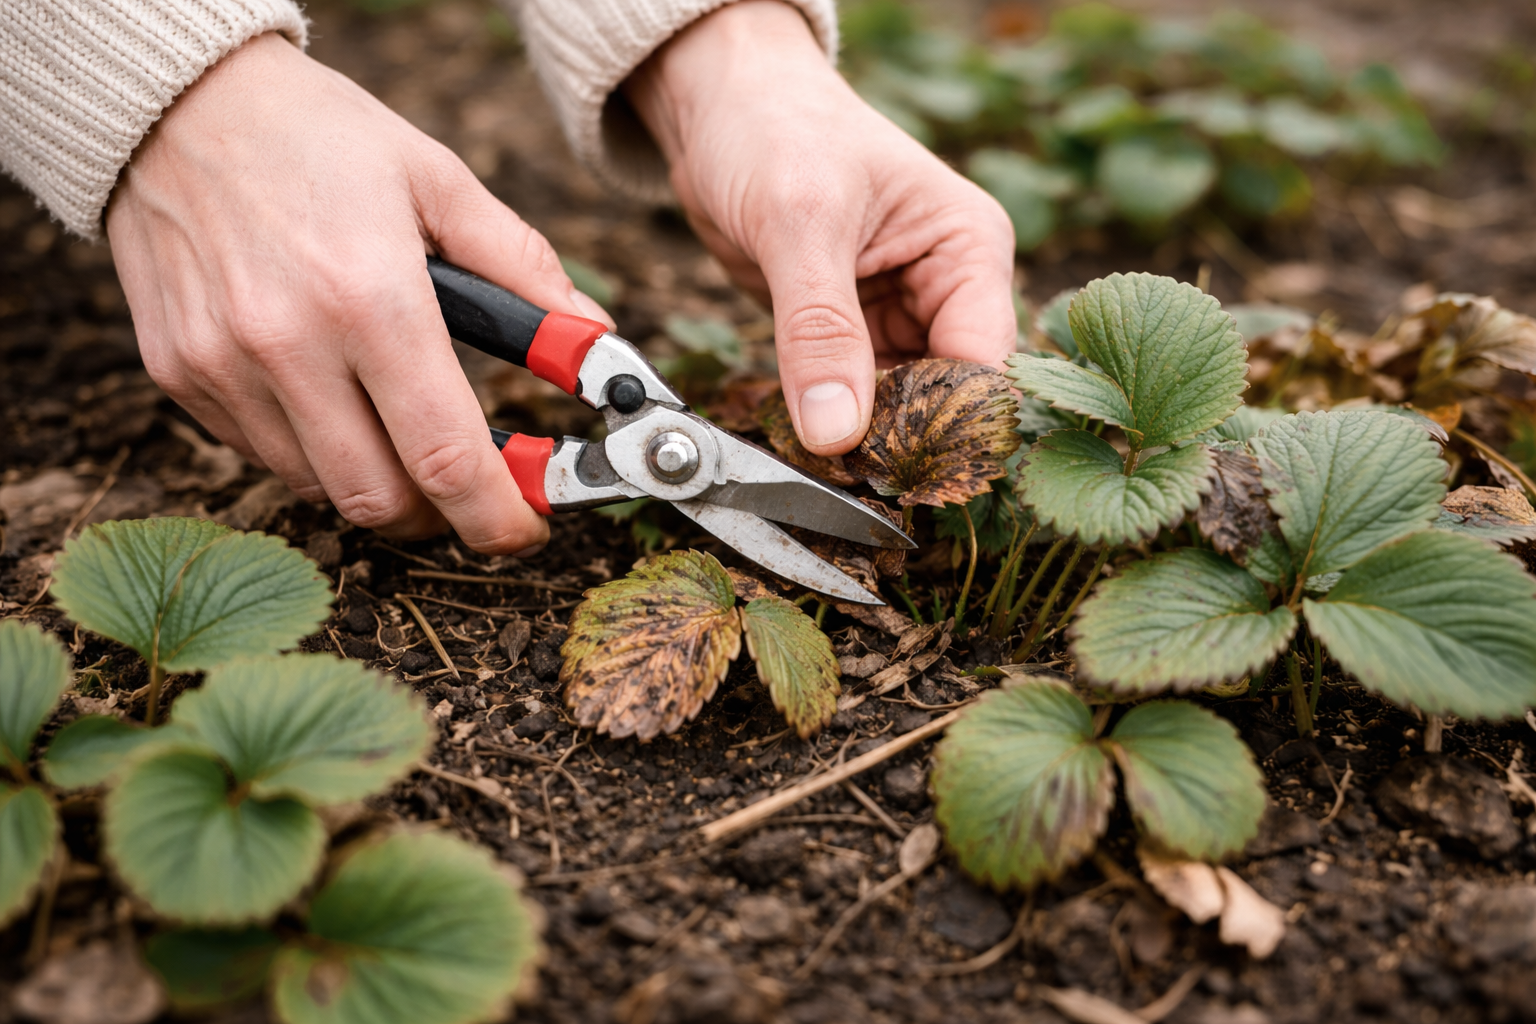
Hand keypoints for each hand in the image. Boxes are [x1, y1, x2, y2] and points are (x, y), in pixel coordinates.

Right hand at [107, 33, 610, 552]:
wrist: (176, 101)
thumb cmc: (319, 135)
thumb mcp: (439, 180)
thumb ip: (522, 269)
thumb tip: (591, 338)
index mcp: (371, 298)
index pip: (446, 461)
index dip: (497, 518)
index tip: (525, 528)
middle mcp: (288, 345)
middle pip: (382, 502)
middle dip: (441, 515)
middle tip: (471, 487)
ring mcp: (224, 368)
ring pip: (321, 489)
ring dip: (377, 482)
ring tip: (399, 426)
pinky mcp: (180, 374)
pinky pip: (263, 455)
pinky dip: (313, 451)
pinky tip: (329, 393)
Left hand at [625, 0, 1015, 455]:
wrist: (718, 105)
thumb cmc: (774, 128)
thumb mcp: (798, 222)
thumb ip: (819, 330)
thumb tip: (837, 431)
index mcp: (968, 248)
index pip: (982, 362)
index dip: (944, 422)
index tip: (892, 467)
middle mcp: (946, 288)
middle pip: (946, 397)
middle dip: (901, 439)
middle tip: (848, 475)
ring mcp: (899, 316)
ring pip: (900, 408)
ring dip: (863, 439)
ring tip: (821, 467)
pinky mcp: (851, 335)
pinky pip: (852, 398)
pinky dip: (830, 422)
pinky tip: (804, 441)